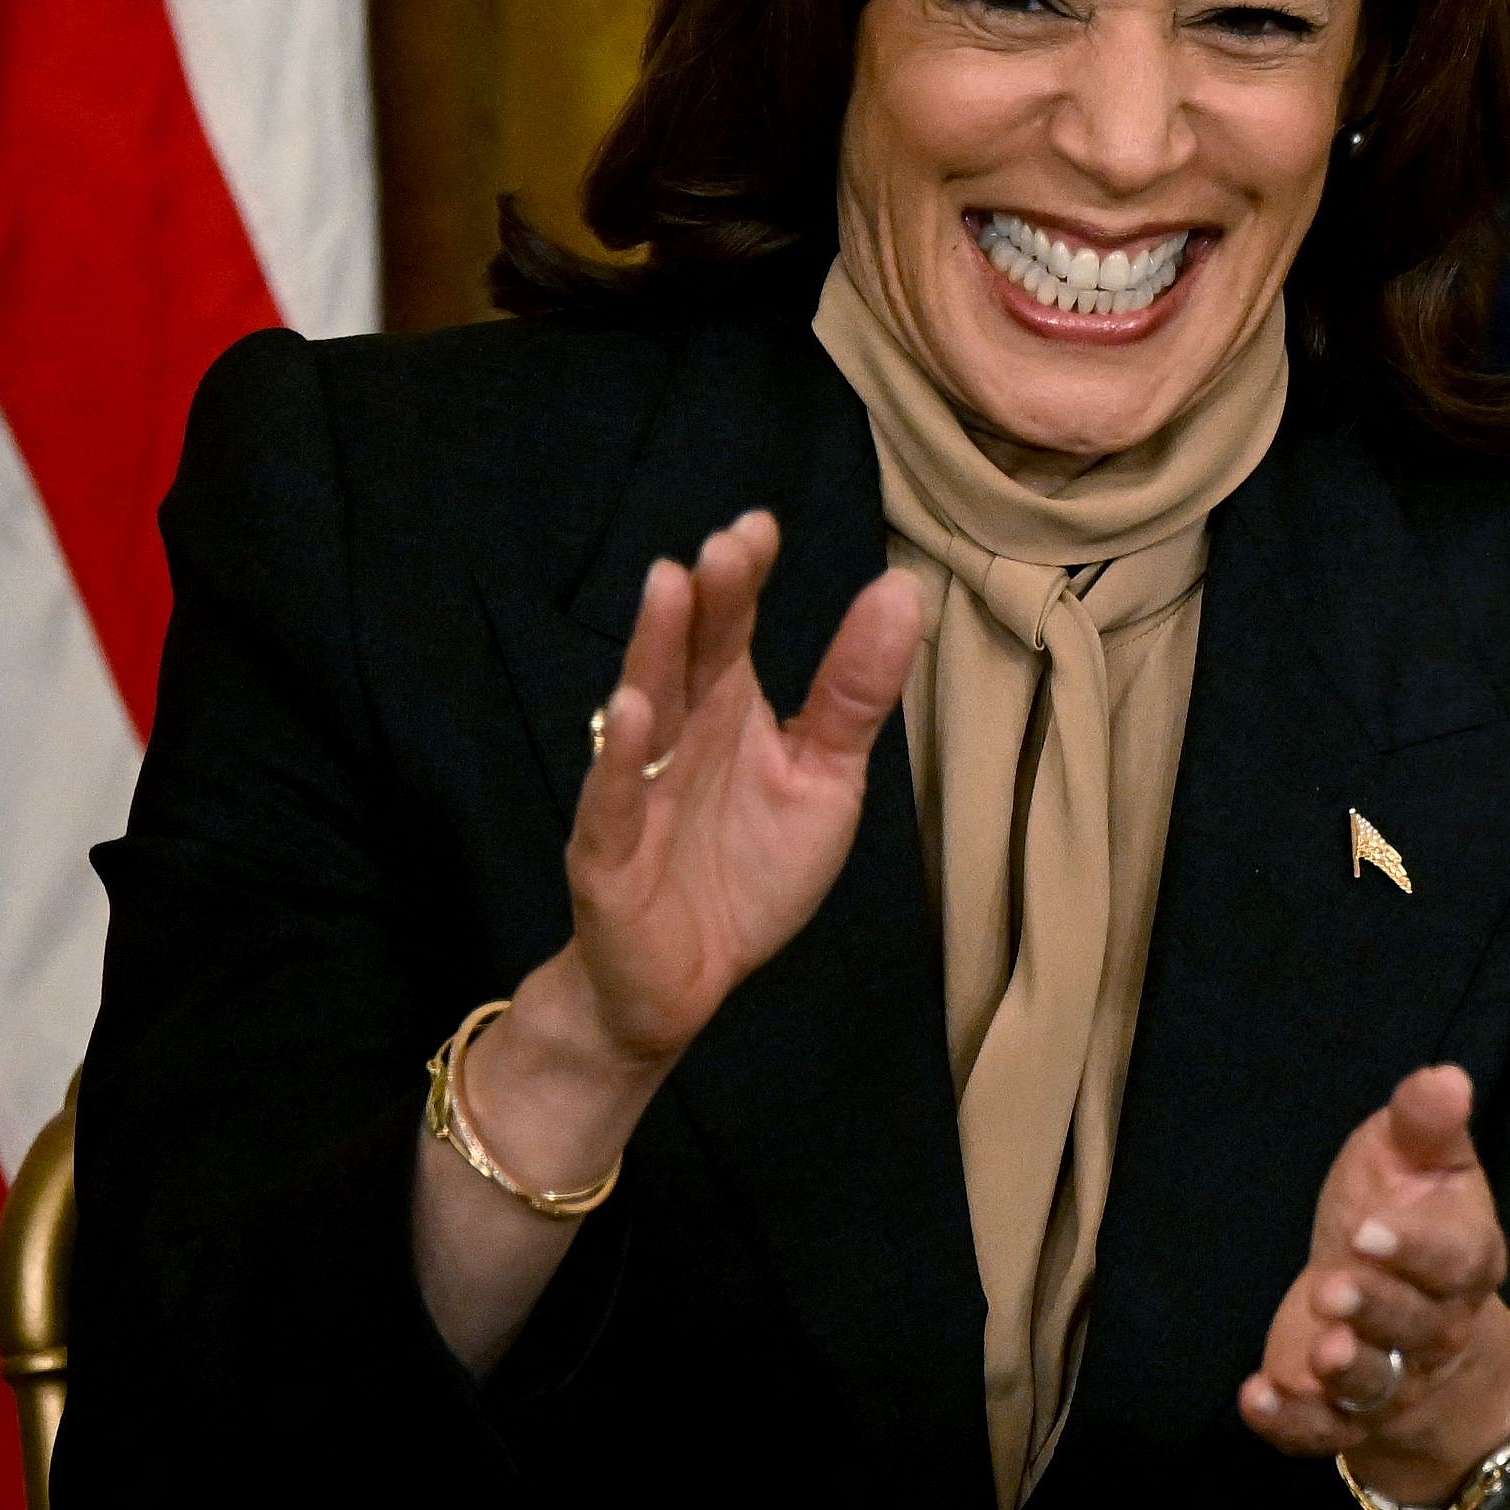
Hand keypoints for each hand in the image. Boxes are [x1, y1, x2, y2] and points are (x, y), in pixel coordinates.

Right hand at [542, 510, 925, 1077]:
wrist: (684, 983)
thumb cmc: (749, 870)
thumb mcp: (824, 779)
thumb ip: (855, 694)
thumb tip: (902, 589)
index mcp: (725, 711)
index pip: (728, 630)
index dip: (742, 580)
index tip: (760, 525)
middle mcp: (674, 736)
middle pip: (685, 657)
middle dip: (701, 601)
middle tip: (725, 545)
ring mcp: (633, 791)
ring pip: (642, 709)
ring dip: (653, 650)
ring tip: (670, 586)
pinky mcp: (607, 856)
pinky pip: (610, 801)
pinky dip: (621, 761)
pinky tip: (638, 714)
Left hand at [1240, 1065, 1509, 1508]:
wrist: (1399, 1303)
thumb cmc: (1403, 1212)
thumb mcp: (1416, 1159)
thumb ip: (1424, 1123)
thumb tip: (1446, 1076)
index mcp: (1465, 1258)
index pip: (1453, 1259)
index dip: (1416, 1249)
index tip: (1369, 1230)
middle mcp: (1436, 1326)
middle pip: (1416, 1327)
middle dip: (1377, 1310)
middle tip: (1332, 1286)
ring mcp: (1391, 1378)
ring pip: (1377, 1385)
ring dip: (1349, 1372)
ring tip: (1320, 1352)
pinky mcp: (1341, 1415)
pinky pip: (1323, 1433)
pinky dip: (1290, 1424)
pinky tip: (1257, 1395)